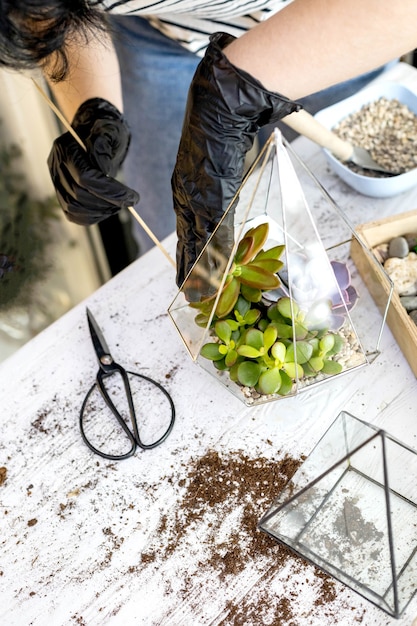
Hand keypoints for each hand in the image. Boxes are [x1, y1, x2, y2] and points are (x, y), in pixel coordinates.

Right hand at [48, 98, 138, 224]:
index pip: (86, 177)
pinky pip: (72, 214)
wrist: (97, 133)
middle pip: (79, 195)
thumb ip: (104, 146)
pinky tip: (107, 210)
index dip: (110, 191)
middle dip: (108, 202)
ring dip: (100, 211)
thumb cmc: (107, 131)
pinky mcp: (61, 192)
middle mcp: (56, 165)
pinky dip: (91, 217)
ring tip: (119, 205)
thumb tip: (103, 171)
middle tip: (129, 202)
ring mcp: (56, 180)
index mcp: (65, 147)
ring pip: (74, 207)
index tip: (133, 197)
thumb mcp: (110, 131)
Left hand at [172, 33, 299, 287]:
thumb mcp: (217, 160)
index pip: (186, 226)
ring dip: (199, 271)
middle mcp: (187, 197)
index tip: (185, 264)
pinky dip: (215, 258)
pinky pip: (214, 236)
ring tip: (196, 292)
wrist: (219, 110)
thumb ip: (218, 178)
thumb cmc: (221, 129)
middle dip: (187, 267)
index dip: (186, 248)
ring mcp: (198, 201)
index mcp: (185, 187)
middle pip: (187, 240)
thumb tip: (224, 182)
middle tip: (186, 289)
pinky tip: (215, 274)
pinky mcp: (213, 202)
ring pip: (197, 244)